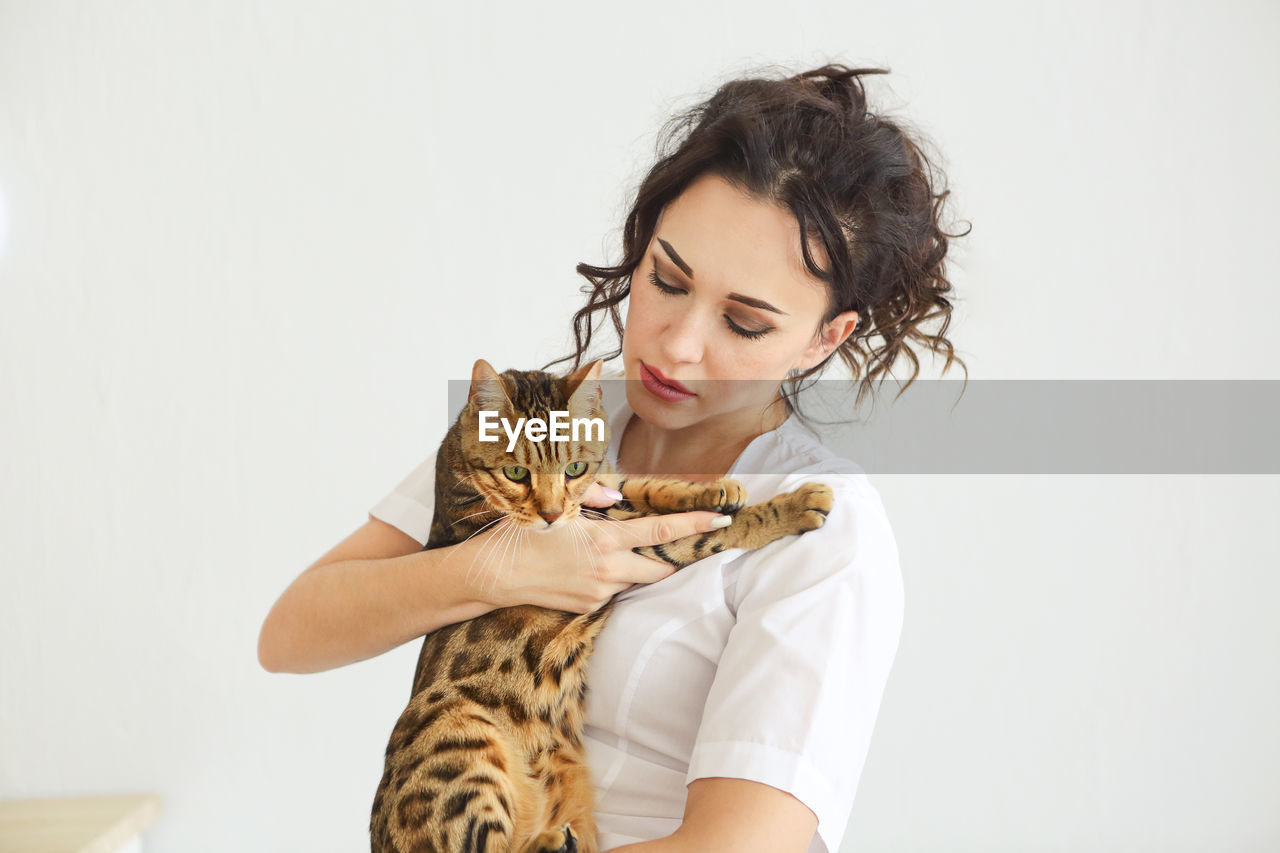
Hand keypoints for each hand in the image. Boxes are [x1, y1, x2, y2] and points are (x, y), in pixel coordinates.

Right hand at [462, 484, 729, 613]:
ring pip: (636, 580)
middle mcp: (608, 569)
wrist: (493, 578)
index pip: (662, 533)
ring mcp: (599, 593)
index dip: (695, 525)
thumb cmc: (521, 534)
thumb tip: (617, 496)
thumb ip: (593, 494)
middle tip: (687, 544)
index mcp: (604, 539)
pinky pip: (614, 591)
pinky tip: (592, 567)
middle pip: (661, 568)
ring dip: (640, 567)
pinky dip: (614, 578)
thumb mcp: (557, 504)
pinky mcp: (588, 607)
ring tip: (622, 552)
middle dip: (676, 558)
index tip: (720, 519)